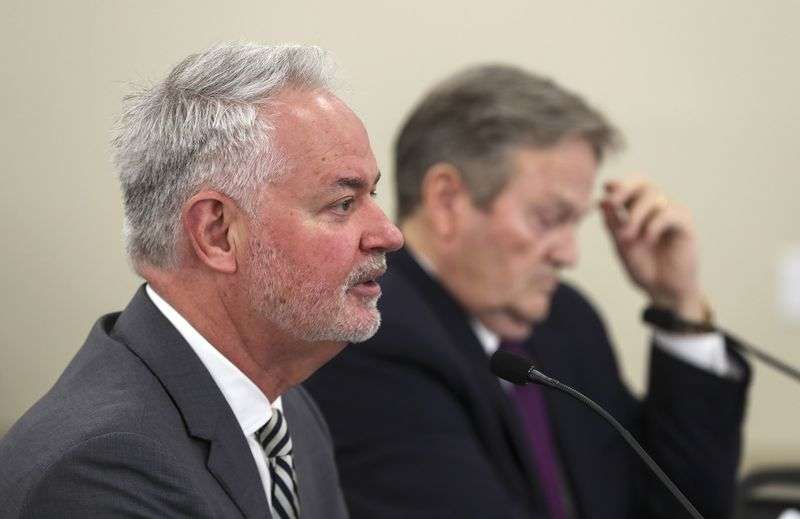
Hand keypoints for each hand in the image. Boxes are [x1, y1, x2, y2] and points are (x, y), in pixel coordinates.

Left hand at [600, 177, 706, 320]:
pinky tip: (647, 238)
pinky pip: (670, 213)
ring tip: (627, 237)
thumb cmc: (644, 267)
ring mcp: (672, 215)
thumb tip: (601, 201)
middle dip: (625, 190)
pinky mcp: (686, 225)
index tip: (605, 187)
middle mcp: (656, 209)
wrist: (663, 290)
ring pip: (654, 196)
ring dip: (636, 214)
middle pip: (644, 183)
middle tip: (612, 203)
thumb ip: (613, 223)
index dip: (618, 184)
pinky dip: (654, 223)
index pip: (631, 187)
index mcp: (638, 211)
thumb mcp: (621, 244)